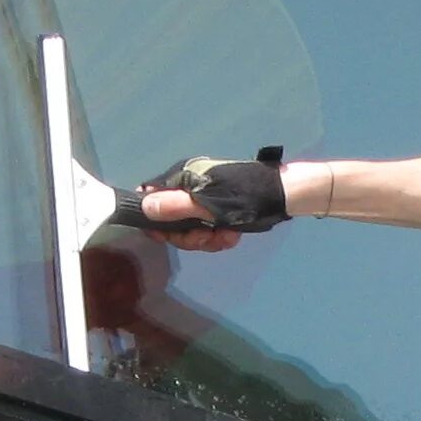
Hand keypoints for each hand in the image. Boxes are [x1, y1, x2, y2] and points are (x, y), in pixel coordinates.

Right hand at [121, 148, 288, 252]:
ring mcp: (204, 202)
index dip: (158, 223)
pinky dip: (219, 236)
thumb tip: (143, 205)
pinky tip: (232, 235)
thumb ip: (174, 206)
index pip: (153, 202)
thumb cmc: (242, 196)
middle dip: (189, 236)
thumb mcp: (205, 204)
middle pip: (173, 223)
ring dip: (207, 239)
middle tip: (207, 237)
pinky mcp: (217, 212)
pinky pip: (208, 230)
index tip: (168, 236)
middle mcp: (189, 189)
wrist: (278, 195)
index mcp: (182, 181)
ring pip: (191, 230)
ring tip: (224, 236)